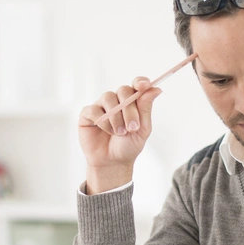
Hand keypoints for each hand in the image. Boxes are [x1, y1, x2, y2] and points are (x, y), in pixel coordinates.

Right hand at [77, 77, 161, 193]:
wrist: (113, 162)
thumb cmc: (128, 146)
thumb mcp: (142, 129)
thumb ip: (146, 108)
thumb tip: (156, 89)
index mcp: (132, 102)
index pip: (136, 85)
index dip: (140, 82)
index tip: (143, 85)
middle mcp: (116, 101)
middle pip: (123, 90)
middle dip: (129, 109)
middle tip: (132, 127)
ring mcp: (101, 106)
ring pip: (108, 98)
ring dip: (116, 117)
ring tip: (119, 133)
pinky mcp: (87, 114)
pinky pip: (94, 109)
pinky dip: (103, 121)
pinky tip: (107, 131)